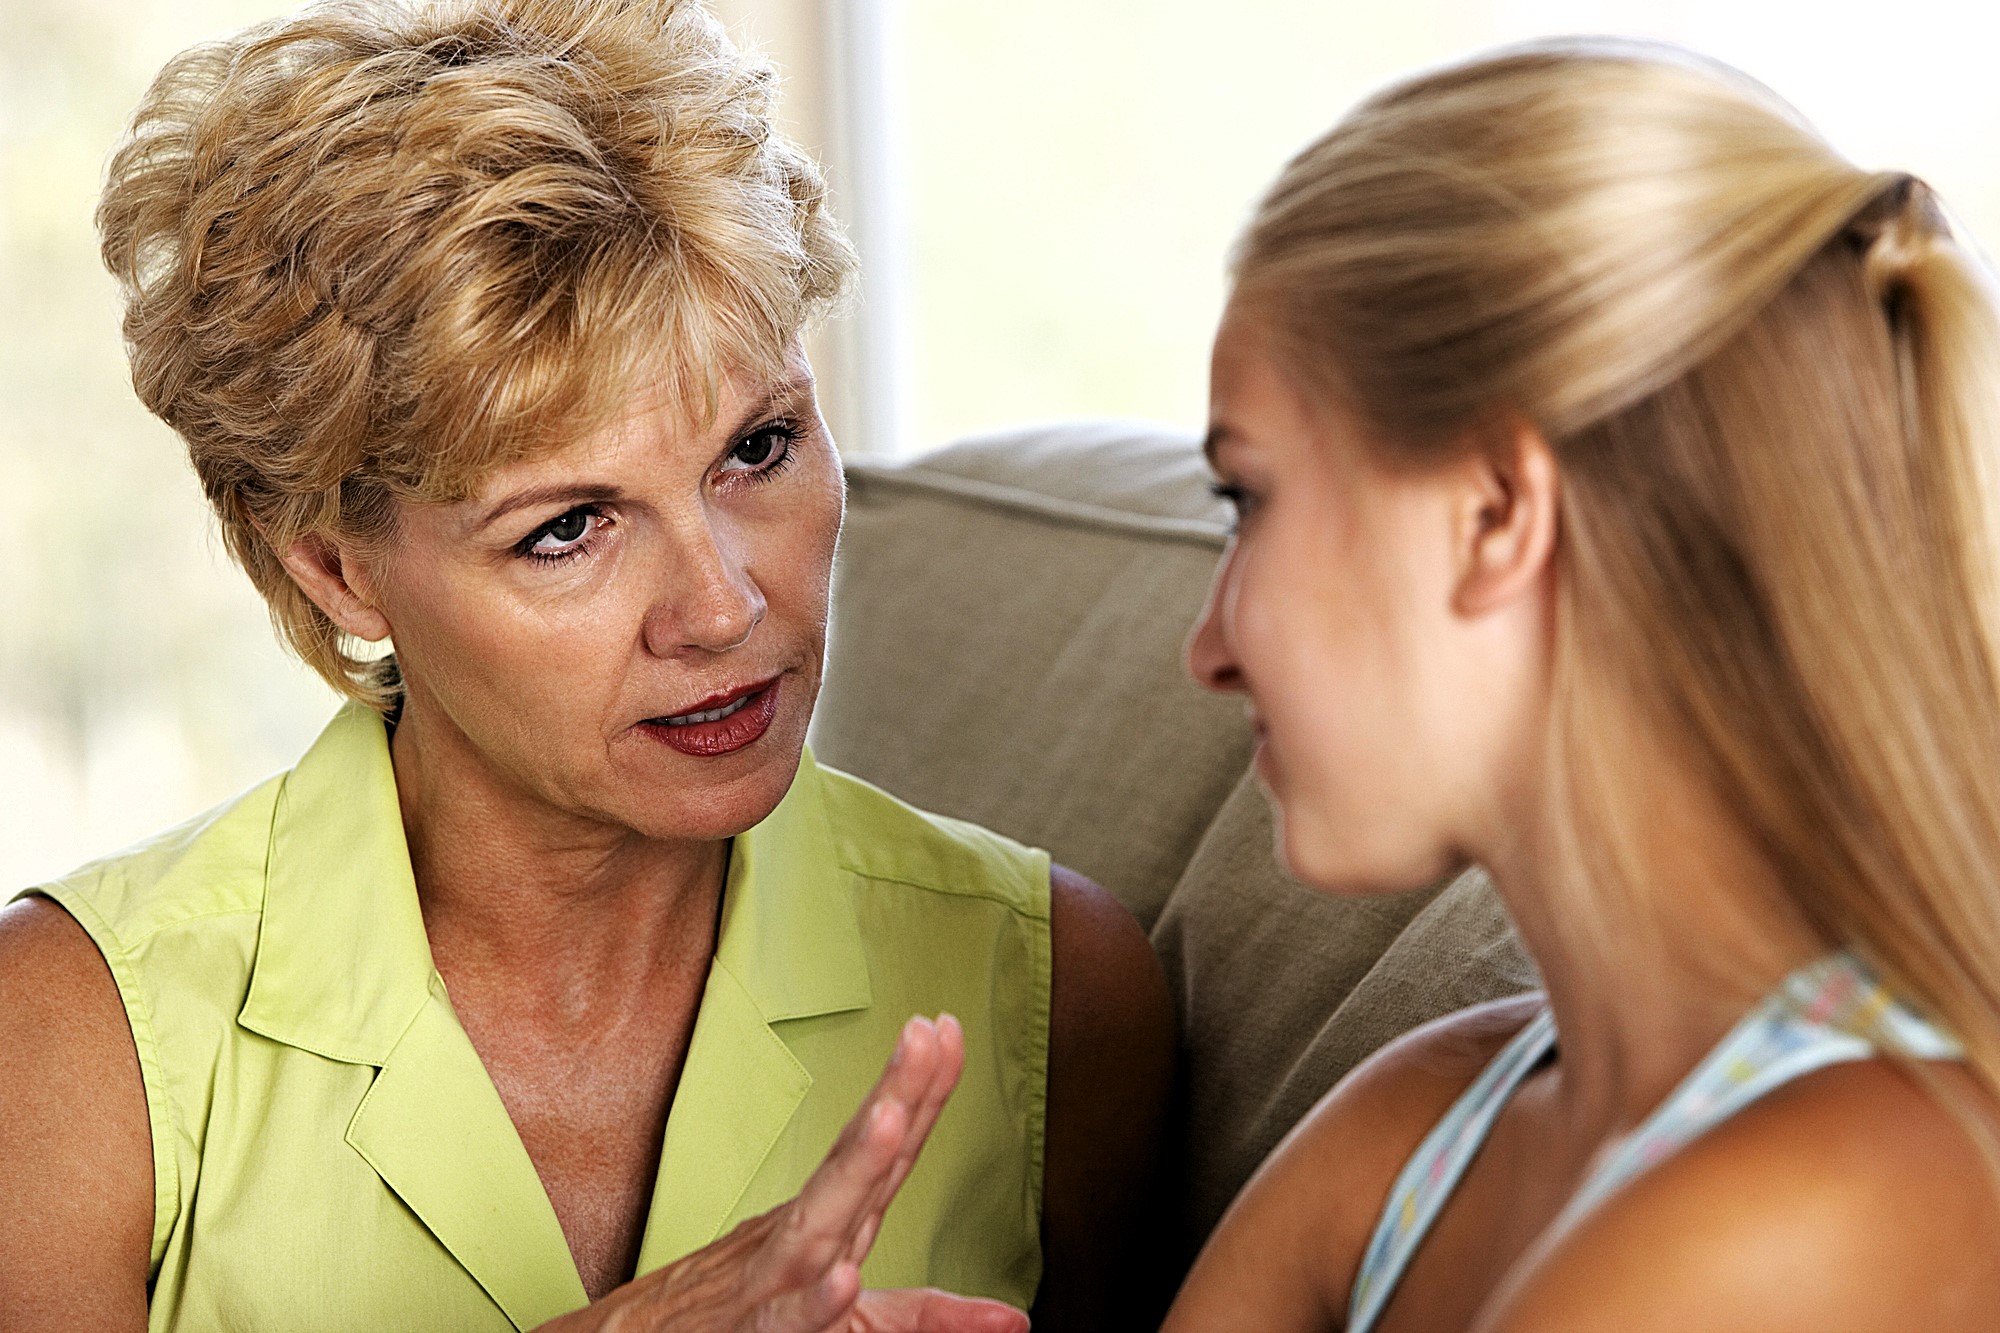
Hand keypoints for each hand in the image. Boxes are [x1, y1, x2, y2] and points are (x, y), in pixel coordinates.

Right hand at [537, 1014, 1026, 1332]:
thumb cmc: (752, 1322)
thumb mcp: (855, 1321)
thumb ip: (930, 1314)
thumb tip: (1016, 1321)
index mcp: (835, 1225)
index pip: (887, 1149)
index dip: (922, 1091)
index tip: (949, 1027)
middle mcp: (805, 1238)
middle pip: (857, 1161)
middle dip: (895, 1096)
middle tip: (924, 1033)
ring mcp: (774, 1280)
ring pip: (818, 1224)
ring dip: (853, 1171)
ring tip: (887, 1120)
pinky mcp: (752, 1331)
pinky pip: (786, 1317)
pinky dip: (812, 1300)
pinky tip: (841, 1277)